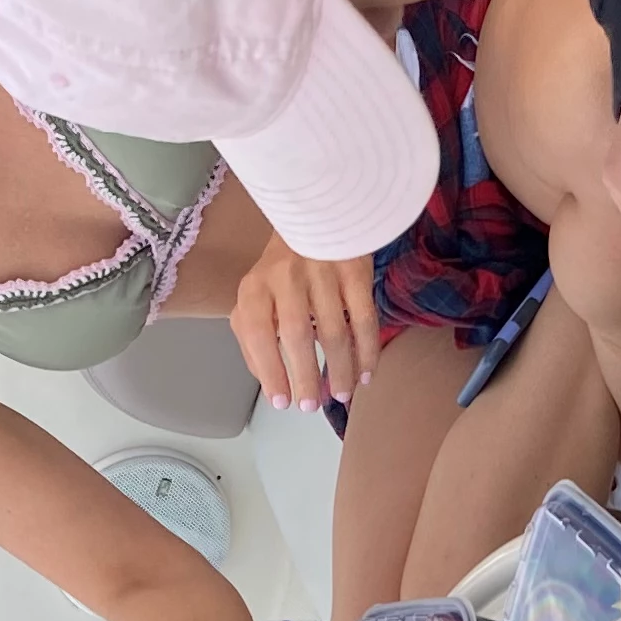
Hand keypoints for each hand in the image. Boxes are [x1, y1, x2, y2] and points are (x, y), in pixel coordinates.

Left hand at [229, 239, 384, 412]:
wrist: (317, 214)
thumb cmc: (284, 268)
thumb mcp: (257, 294)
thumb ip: (253, 334)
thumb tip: (269, 380)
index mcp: (256, 287)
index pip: (258, 335)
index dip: (270, 371)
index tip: (282, 403)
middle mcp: (286, 278)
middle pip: (297, 336)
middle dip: (305, 377)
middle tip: (311, 406)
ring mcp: (323, 272)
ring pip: (334, 331)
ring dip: (339, 369)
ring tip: (340, 393)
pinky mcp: (355, 271)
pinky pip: (364, 319)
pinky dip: (367, 351)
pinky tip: (366, 372)